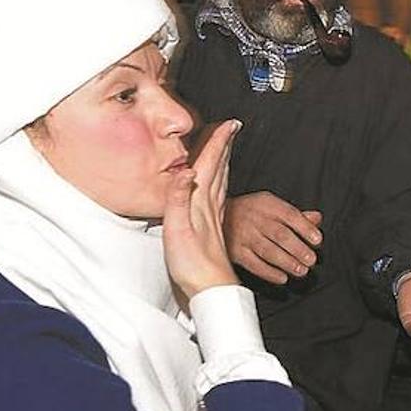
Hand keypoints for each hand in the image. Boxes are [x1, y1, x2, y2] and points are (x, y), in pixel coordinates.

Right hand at [163, 120, 240, 299]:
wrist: (208, 287)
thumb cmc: (192, 262)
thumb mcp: (177, 228)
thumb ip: (179, 198)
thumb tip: (186, 171)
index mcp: (201, 201)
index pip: (212, 165)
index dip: (220, 143)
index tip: (231, 123)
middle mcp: (210, 206)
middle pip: (220, 169)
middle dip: (224, 146)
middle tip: (232, 128)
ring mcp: (214, 217)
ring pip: (221, 181)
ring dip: (225, 162)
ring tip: (228, 149)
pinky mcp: (214, 228)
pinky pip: (220, 196)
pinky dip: (221, 183)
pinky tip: (220, 186)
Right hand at [224, 192, 322, 284]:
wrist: (218, 216)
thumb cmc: (251, 211)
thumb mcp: (272, 206)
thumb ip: (296, 214)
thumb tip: (317, 218)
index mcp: (267, 204)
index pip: (290, 215)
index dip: (305, 228)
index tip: (317, 240)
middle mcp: (255, 219)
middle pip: (280, 235)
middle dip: (298, 249)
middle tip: (311, 260)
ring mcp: (243, 236)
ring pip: (268, 251)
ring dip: (287, 262)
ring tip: (301, 271)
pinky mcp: (235, 252)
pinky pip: (254, 264)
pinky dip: (269, 273)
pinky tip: (282, 278)